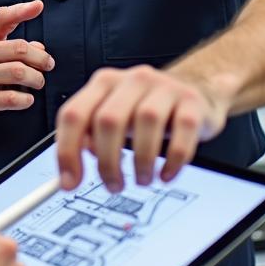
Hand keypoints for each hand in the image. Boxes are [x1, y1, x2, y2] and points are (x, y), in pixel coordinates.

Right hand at [0, 0, 52, 132]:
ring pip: (18, 73)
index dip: (21, 10)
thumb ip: (15, 45)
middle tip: (48, 65)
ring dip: (37, 79)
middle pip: (19, 49)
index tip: (39, 5)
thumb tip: (40, 48)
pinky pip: (11, 98)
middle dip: (41, 58)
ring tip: (38, 82)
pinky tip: (27, 99)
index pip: (1, 18)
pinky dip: (27, 100)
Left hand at [56, 65, 227, 191]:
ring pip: (145, 122)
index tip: (69, 182)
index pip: (74, 114)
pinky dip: (173, 160)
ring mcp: (165, 87)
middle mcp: (132, 80)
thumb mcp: (114, 115)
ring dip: (141, 162)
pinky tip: (166, 175)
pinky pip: (183, 131)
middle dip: (107, 162)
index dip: (67, 152)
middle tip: (113, 186)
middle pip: (108, 120)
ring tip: (142, 180)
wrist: (197, 89)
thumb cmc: (147, 108)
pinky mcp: (192, 102)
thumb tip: (72, 167)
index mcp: (104, 83)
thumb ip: (90, 134)